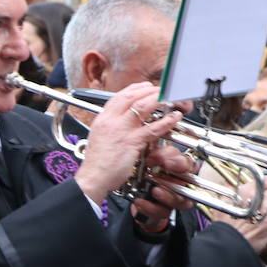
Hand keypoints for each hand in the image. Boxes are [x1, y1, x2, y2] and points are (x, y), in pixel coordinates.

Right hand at [77, 82, 186, 202]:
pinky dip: (166, 121)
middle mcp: (111, 121)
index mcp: (102, 119)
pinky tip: (174, 118)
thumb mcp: (100, 138)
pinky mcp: (131, 141)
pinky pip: (152, 128)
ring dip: (157, 99)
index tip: (145, 88)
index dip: (134, 89)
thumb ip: (111, 128)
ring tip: (168, 99)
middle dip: (148, 90)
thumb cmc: (97, 163)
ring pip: (142, 106)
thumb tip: (122, 123)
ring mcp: (121, 130)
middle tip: (160, 91)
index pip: (119, 96)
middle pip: (131, 96)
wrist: (92, 178)